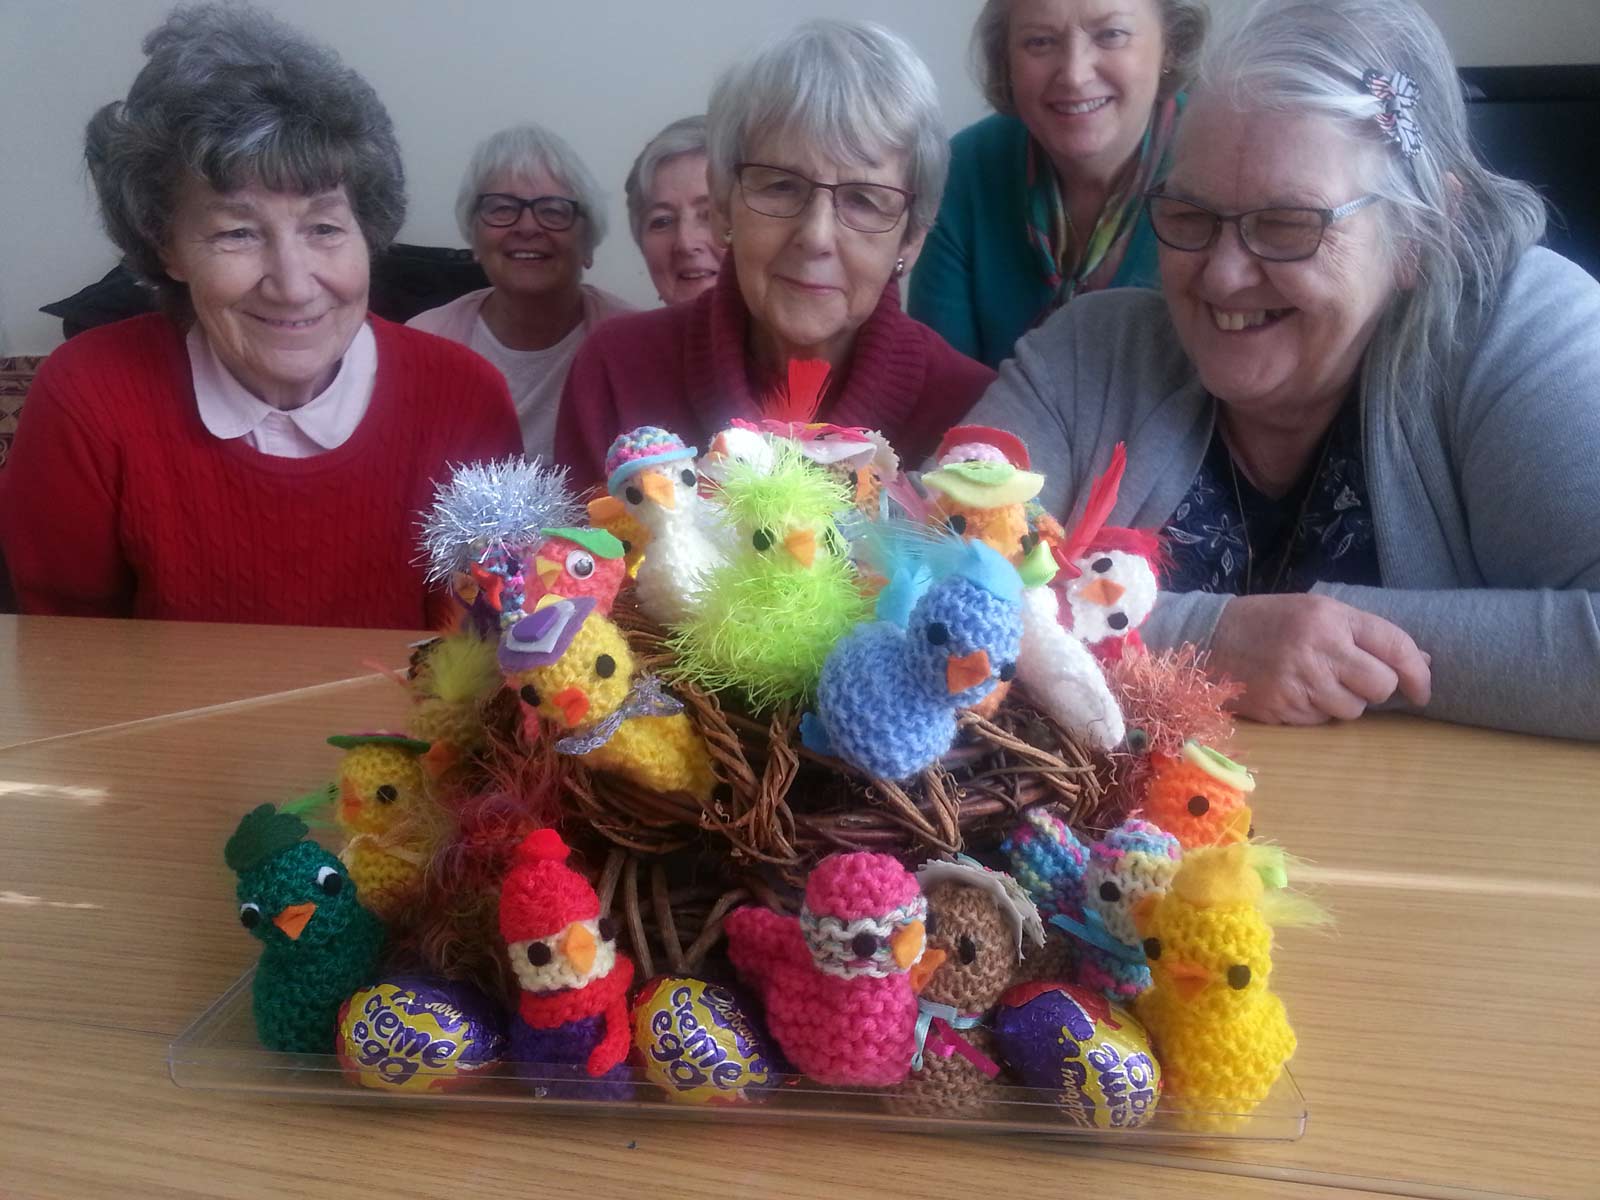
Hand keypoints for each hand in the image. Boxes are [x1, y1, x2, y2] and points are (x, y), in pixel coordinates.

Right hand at [1209, 594, 1431, 724]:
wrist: (1209, 638)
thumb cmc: (1270, 622)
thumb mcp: (1318, 612)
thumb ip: (1367, 634)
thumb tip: (1421, 662)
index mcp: (1330, 618)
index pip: (1394, 646)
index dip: (1417, 673)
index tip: (1423, 690)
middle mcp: (1318, 649)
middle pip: (1380, 686)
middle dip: (1376, 689)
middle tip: (1356, 681)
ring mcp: (1298, 682)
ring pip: (1352, 710)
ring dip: (1344, 702)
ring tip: (1317, 683)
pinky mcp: (1281, 708)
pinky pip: (1321, 721)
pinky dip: (1316, 711)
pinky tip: (1296, 692)